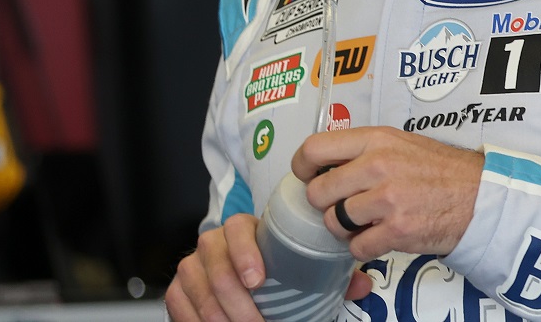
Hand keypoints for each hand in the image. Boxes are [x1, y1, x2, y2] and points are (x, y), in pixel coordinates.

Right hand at [164, 213, 373, 319]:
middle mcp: (215, 243)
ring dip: (217, 313)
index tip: (257, 280)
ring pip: (195, 284)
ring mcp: (193, 264)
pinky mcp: (179, 287)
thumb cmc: (276, 271)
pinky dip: (194, 318)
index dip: (244, 252)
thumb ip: (331, 275)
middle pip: (214, 261)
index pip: (237, 228)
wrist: (243, 279)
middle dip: (234, 298)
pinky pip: (178, 301)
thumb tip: (362, 285)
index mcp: (246, 230)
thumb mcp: (301, 269)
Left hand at [293, 125, 484, 259]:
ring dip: (346, 229)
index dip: (302, 167)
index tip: (307, 177)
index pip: (314, 148)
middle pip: (319, 192)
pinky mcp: (396, 230)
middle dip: (326, 204)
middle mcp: (378, 165)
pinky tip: (381, 237)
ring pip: (335, 222)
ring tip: (366, 223)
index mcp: (376, 140)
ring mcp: (387, 199)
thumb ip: (366, 150)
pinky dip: (365, 249)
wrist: (480, 197)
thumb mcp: (403, 143)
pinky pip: (357, 248)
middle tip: (344, 206)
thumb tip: (327, 165)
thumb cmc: (443, 171)